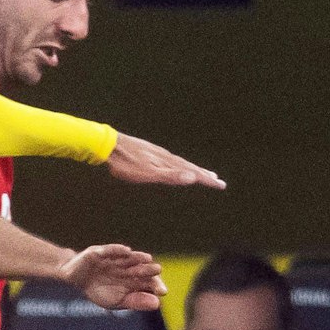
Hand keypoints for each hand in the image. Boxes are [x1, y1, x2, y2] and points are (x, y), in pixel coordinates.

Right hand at [61, 244, 164, 311]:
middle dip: (148, 270)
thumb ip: (136, 301)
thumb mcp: (117, 301)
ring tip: (147, 259)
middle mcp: (126, 268)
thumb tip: (157, 303)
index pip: (147, 282)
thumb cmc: (98, 290)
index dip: (155, 285)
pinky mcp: (100, 252)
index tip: (163, 292)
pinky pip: (110, 250)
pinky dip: (118, 250)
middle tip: (157, 270)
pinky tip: (127, 251)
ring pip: (128, 259)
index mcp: (132, 280)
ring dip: (138, 258)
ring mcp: (114, 259)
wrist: (74, 279)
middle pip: (140, 269)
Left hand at [105, 133, 224, 188]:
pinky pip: (170, 160)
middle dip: (203, 175)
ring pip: (180, 162)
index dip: (206, 179)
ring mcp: (157, 153)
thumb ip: (170, 176)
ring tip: (202, 173)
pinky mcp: (149, 152)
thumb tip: (193, 177)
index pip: (192, 172)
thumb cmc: (126, 163)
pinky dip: (179, 165)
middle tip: (217, 181)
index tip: (220, 184)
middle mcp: (165, 156)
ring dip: (192, 169)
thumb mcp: (148, 173)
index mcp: (168, 163)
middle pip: (189, 167)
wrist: (109, 145)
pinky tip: (175, 165)